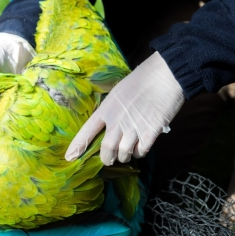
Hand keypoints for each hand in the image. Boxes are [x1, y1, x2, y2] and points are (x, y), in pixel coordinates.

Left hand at [65, 52, 184, 165]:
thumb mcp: (118, 92)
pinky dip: (139, 153)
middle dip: (106, 158)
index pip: (88, 130)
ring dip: (124, 157)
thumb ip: (112, 109)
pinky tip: (140, 147)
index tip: (70, 157)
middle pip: (106, 149)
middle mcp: (117, 121)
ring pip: (123, 154)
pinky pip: (141, 151)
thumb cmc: (142, 80)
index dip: (78, 145)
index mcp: (106, 109)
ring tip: (127, 153)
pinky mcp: (150, 132)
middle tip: (109, 159)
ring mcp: (133, 128)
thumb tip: (110, 125)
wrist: (164, 75)